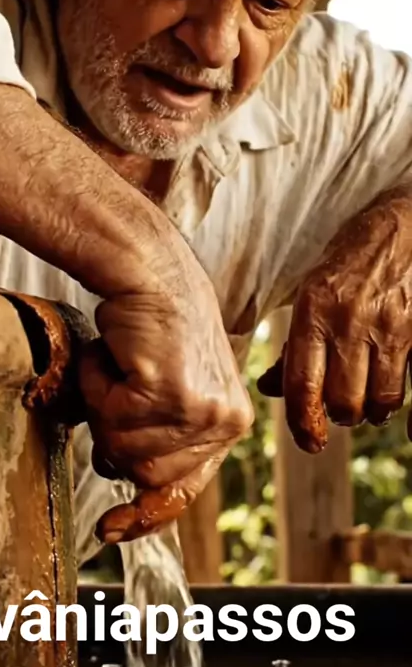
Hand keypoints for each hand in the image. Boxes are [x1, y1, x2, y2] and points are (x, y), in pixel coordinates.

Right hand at [79, 273, 253, 542]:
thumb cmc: (154, 327)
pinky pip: (109, 414)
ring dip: (104, 404)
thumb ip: (159, 438)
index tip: (112, 529)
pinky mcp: (172, 391)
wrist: (152, 270)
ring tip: (122, 363)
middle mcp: (225, 421)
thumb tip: (122, 481)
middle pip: (143, 472)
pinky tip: (115, 354)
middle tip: (120, 384)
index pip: (184, 488)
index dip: (145, 513)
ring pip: (122, 446)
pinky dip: (97, 382)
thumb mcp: (168, 389)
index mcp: (229, 423)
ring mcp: (201, 409)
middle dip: (114, 432)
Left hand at [257, 188, 411, 452]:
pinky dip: (411, 416)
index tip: (310, 440)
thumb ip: (294, 346)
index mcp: (313, 311)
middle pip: (343, 403)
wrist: (402, 225)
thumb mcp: (312, 294)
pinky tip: (409, 425)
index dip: (304, 423)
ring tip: (369, 397)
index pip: (302, 385)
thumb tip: (269, 390)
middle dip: (340, 415)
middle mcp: (349, 321)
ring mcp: (389, 327)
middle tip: (341, 405)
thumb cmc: (350, 261)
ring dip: (372, 410)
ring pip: (379, 402)